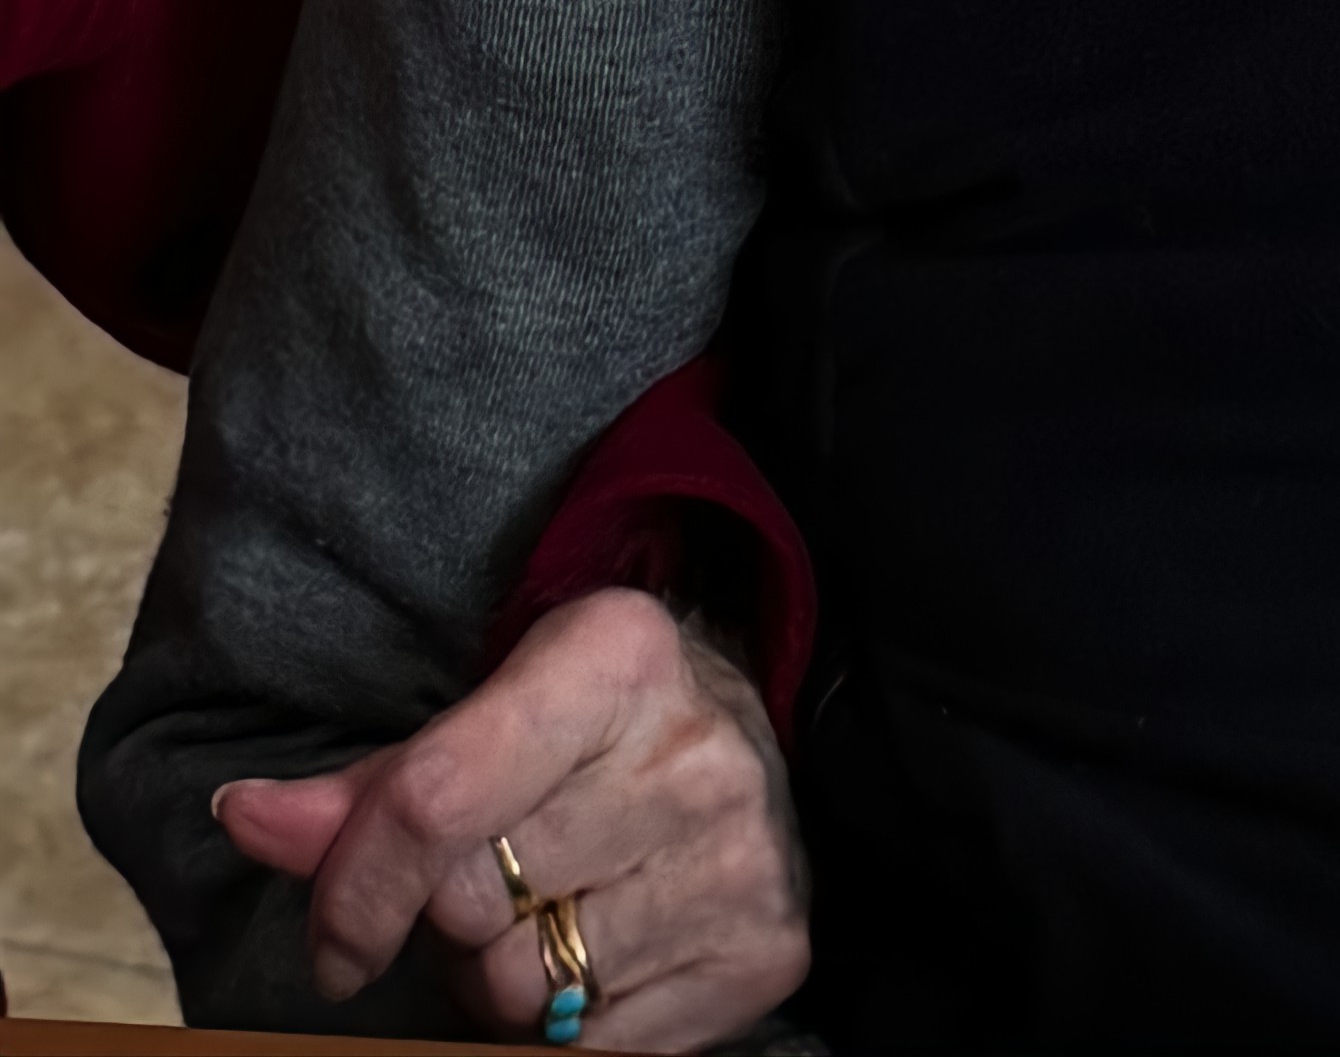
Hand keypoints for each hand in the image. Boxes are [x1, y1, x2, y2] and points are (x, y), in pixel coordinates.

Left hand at [214, 586, 809, 1049]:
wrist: (751, 737)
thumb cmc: (591, 729)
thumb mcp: (489, 714)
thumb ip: (366, 787)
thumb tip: (240, 814)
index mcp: (616, 657)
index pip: (434, 804)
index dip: (355, 891)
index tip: (339, 943)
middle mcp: (691, 753)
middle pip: (475, 910)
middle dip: (457, 918)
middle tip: (501, 881)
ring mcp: (737, 858)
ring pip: (534, 993)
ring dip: (513, 977)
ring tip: (554, 913)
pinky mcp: (765, 950)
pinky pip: (603, 1051)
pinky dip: (580, 1025)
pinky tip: (607, 949)